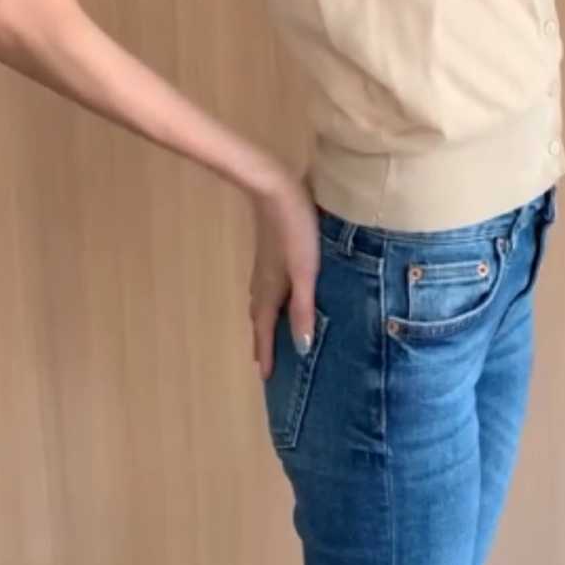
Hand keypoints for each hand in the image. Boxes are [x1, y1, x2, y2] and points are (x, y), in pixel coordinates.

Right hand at [250, 175, 319, 379]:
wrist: (274, 187)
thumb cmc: (295, 230)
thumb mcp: (304, 273)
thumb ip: (303, 309)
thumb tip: (303, 348)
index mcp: (271, 290)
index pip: (265, 330)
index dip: (267, 353)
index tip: (265, 377)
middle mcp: (262, 281)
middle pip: (259, 318)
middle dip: (262, 340)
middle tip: (263, 360)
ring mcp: (264, 265)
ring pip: (260, 301)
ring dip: (263, 320)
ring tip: (267, 332)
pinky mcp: (269, 250)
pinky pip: (265, 286)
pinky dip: (268, 300)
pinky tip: (277, 292)